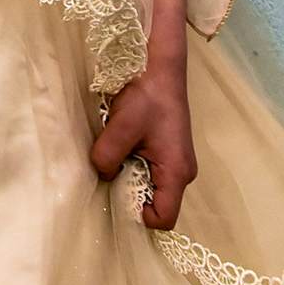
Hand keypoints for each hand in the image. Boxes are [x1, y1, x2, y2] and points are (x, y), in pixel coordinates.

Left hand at [92, 53, 197, 229]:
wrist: (160, 65)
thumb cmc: (147, 94)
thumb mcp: (121, 126)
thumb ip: (107, 157)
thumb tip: (101, 174)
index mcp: (177, 172)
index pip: (164, 219)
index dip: (138, 217)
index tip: (115, 197)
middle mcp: (182, 173)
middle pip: (156, 204)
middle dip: (130, 196)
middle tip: (109, 175)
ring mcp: (176, 161)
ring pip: (150, 186)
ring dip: (129, 177)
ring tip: (114, 157)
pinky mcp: (168, 150)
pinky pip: (150, 171)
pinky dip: (133, 165)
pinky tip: (121, 147)